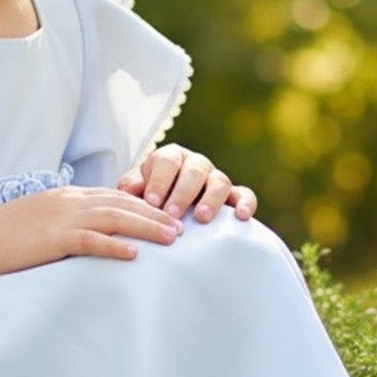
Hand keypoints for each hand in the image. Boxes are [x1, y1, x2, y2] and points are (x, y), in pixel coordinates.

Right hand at [0, 185, 183, 272]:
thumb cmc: (3, 237)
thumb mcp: (38, 220)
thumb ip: (64, 221)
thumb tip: (86, 233)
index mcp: (65, 197)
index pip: (113, 195)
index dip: (142, 204)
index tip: (166, 213)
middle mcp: (67, 202)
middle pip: (121, 203)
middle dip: (154, 214)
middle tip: (181, 227)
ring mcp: (60, 219)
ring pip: (114, 218)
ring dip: (146, 228)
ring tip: (171, 239)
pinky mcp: (52, 240)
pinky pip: (90, 241)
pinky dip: (114, 246)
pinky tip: (134, 255)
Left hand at [117, 144, 257, 222]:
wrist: (167, 206)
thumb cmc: (148, 197)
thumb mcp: (135, 189)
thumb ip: (131, 187)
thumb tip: (130, 190)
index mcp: (170, 158)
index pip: (167, 162)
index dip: (160, 180)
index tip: (151, 201)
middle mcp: (195, 164)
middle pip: (194, 171)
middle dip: (182, 193)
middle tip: (172, 214)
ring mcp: (215, 179)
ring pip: (220, 181)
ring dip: (212, 199)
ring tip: (202, 218)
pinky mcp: (233, 195)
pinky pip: (245, 194)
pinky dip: (246, 203)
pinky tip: (241, 217)